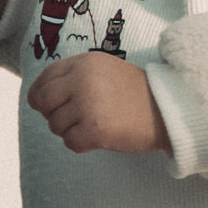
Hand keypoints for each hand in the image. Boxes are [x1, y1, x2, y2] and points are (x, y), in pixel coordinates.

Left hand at [27, 53, 170, 154]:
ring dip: (69, 130)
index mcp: (85, 62)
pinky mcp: (95, 130)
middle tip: (67, 120)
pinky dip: (80, 144)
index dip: (40, 93)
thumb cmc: (136, 92)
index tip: (43, 104)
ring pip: (55, 125)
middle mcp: (83, 80)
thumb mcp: (105, 69)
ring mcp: (88, 105)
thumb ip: (76, 76)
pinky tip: (97, 137)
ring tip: (91, 126)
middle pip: (44, 101)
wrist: (167, 109)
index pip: (46, 77)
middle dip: (49, 113)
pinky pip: (70, 142)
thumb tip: (42, 96)